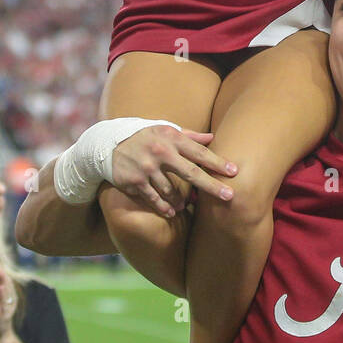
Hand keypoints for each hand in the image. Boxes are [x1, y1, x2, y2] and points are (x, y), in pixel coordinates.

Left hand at [0, 261, 16, 338]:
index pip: (3, 281)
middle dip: (2, 278)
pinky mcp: (4, 324)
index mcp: (4, 296)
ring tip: (1, 285)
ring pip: (6, 301)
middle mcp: (8, 302)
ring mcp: (7, 313)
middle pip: (7, 287)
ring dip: (4, 294)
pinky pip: (3, 317)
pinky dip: (1, 311)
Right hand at [108, 124, 238, 219]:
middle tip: (229, 196)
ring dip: (182, 200)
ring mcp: (147, 168)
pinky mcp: (135, 182)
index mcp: (171, 138)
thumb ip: (189, 135)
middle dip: (212, 186)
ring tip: (187, 205)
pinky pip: (153, 199)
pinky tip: (172, 212)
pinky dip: (164, 207)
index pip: (199, 152)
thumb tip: (212, 137)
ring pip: (171, 190)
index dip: (217, 162)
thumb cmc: (145, 137)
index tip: (234, 171)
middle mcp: (160, 152)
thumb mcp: (165, 130)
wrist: (108, 144)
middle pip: (191, 173)